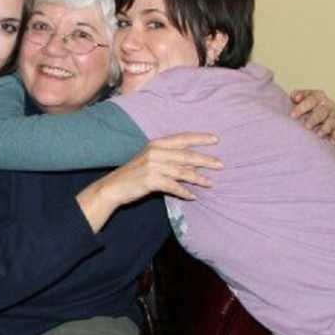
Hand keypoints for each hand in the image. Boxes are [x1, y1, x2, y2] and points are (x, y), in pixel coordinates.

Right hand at [77, 132, 221, 231]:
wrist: (113, 187)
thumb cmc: (134, 174)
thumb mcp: (150, 159)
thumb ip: (169, 158)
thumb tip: (193, 162)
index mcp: (157, 144)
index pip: (183, 138)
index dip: (200, 138)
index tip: (216, 140)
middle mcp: (156, 152)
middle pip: (186, 155)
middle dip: (205, 160)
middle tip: (221, 165)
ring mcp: (153, 166)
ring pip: (182, 171)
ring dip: (198, 178)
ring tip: (210, 183)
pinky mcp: (151, 180)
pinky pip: (173, 186)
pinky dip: (184, 192)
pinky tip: (193, 196)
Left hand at [289, 89, 334, 144]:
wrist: (309, 114)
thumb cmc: (303, 106)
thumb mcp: (297, 98)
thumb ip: (296, 96)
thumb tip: (296, 97)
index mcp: (318, 96)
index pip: (312, 100)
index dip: (302, 107)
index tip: (292, 115)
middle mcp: (327, 105)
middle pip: (323, 111)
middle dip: (314, 119)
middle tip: (306, 126)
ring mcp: (333, 116)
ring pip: (331, 121)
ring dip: (325, 128)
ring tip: (318, 134)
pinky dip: (334, 137)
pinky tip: (330, 142)